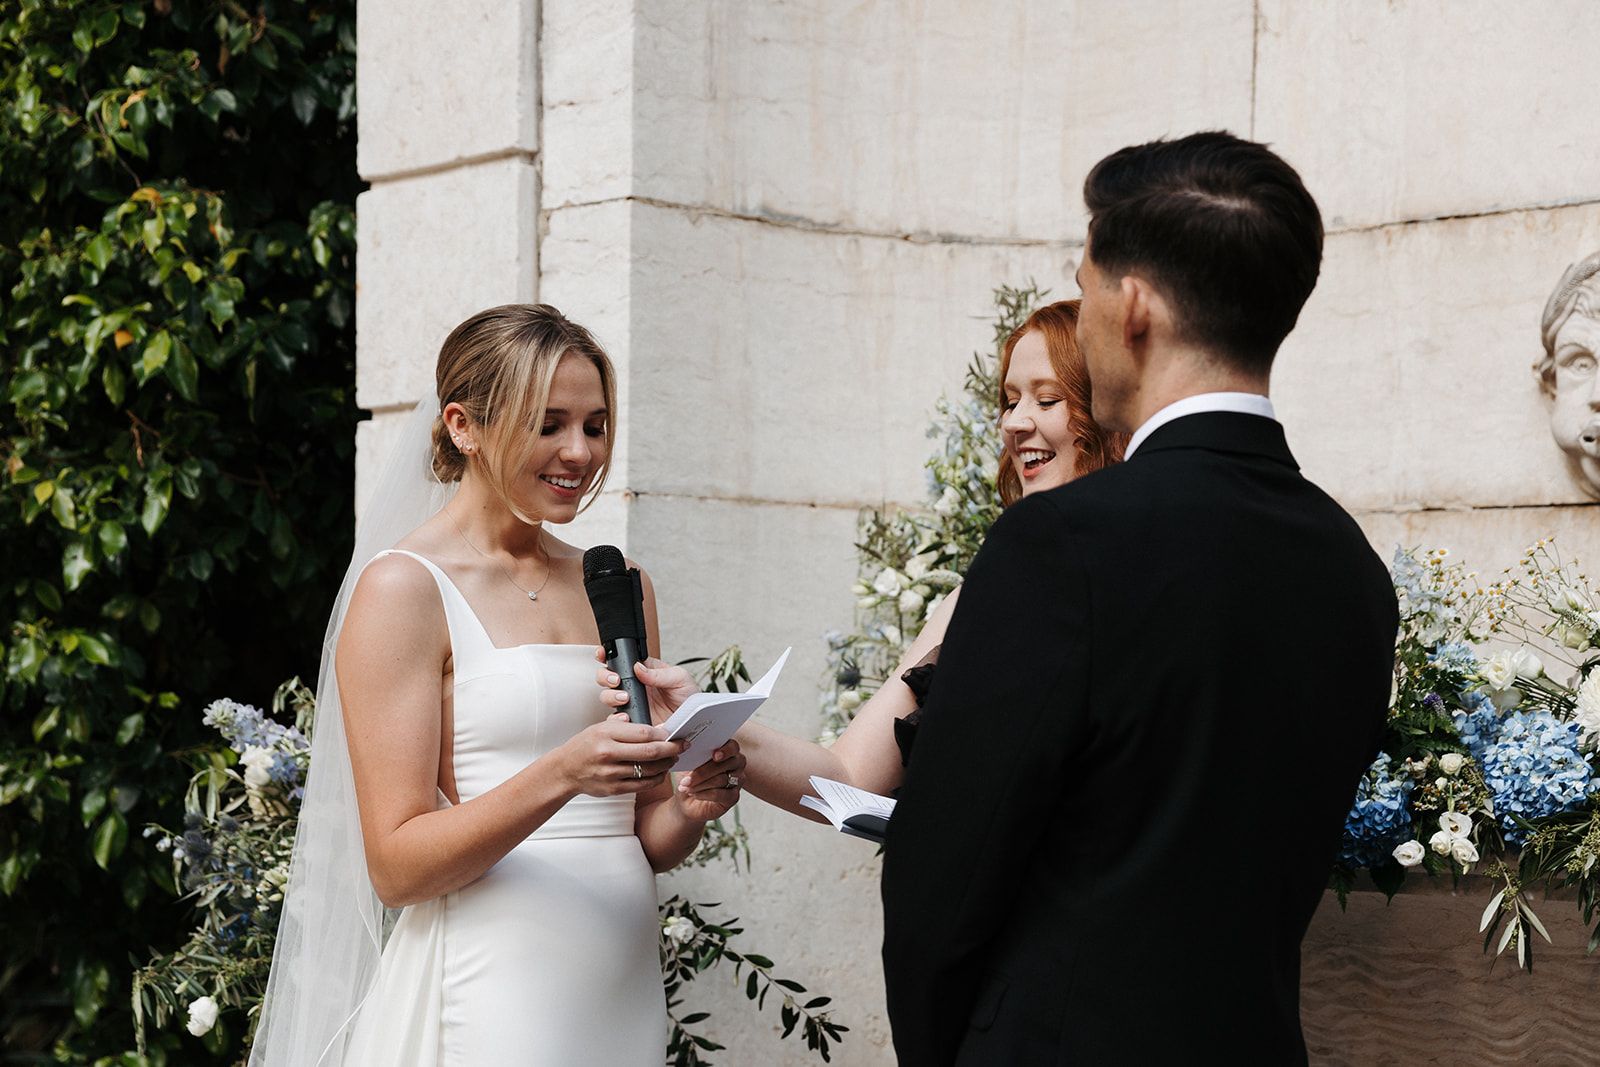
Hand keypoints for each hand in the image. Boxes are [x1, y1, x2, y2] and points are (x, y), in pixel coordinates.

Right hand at [554, 713, 682, 797]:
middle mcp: (608, 754)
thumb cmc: (587, 745)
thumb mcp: (602, 727)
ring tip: (673, 758)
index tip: (674, 732)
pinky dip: (656, 778)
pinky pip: (642, 785)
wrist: (566, 770)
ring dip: (666, 764)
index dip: (664, 733)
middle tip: (683, 745)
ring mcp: (611, 774)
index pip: (644, 733)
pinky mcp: (613, 789)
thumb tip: (657, 728)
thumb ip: (627, 727)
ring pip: (649, 770)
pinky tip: (661, 772)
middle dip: (672, 748)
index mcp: (606, 734)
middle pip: (650, 752)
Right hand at [595, 654, 699, 726]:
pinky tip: (625, 717)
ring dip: (611, 696)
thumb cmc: (689, 697)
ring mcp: (631, 703)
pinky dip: (615, 718)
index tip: (603, 654)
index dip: (607, 655)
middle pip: (607, 677)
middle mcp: (634, 686)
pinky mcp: (631, 720)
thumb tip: (639, 667)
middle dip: (606, 676)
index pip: (622, 659)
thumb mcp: (679, 678)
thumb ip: (659, 673)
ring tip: (624, 698)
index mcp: (644, 670)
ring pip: (607, 696)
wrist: (693, 722)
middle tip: (616, 680)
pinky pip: (615, 719)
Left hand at [674, 739, 746, 822]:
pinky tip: (694, 794)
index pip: (733, 746)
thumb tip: (689, 749)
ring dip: (700, 784)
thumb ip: (694, 755)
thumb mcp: (688, 764)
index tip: (714, 755)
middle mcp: (736, 764)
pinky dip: (705, 794)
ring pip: (721, 779)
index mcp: (727, 750)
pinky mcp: (733, 796)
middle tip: (686, 779)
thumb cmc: (689, 777)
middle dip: (703, 772)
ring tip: (686, 787)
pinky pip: (722, 794)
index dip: (726, 750)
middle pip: (726, 764)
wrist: (685, 800)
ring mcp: (737, 781)